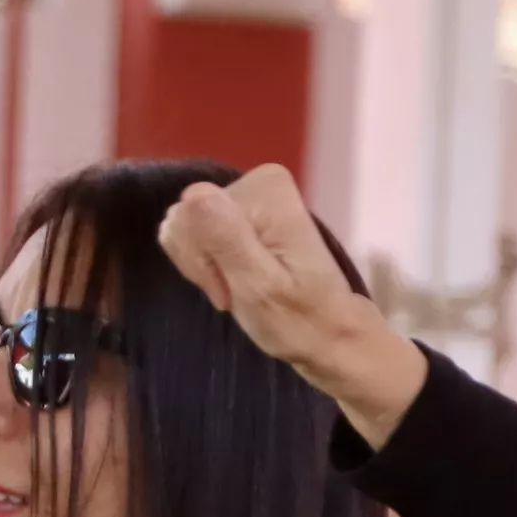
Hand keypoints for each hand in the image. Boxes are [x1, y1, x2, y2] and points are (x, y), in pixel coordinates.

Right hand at [155, 166, 428, 443]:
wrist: (332, 336)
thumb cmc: (300, 322)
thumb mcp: (259, 287)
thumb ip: (226, 239)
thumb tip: (194, 194)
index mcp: (265, 188)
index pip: (186, 215)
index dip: (201, 261)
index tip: (234, 289)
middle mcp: (257, 181)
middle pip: (185, 218)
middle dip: (204, 264)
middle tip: (240, 292)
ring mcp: (250, 196)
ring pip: (187, 228)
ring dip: (207, 268)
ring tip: (242, 290)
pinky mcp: (244, 213)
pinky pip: (198, 234)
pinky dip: (210, 265)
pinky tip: (235, 281)